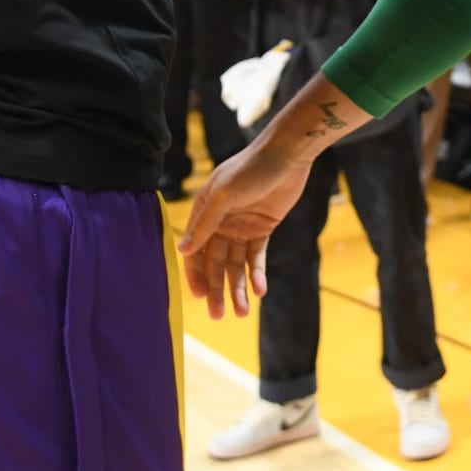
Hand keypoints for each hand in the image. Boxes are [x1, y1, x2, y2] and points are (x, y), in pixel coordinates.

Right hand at [176, 139, 315, 318]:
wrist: (287, 155)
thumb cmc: (251, 168)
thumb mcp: (224, 195)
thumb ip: (205, 223)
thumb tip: (182, 250)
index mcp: (204, 211)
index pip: (194, 250)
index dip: (195, 274)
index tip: (199, 297)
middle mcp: (220, 222)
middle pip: (215, 262)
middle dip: (216, 289)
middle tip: (219, 315)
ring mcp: (241, 226)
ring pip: (235, 264)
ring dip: (237, 288)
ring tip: (241, 312)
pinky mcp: (262, 228)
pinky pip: (256, 257)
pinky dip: (257, 274)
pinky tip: (259, 291)